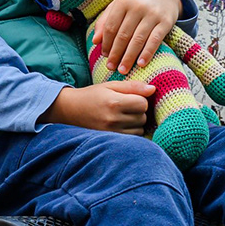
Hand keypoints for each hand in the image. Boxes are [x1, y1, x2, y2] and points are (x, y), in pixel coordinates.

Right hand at [40, 79, 154, 132]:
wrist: (71, 110)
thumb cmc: (93, 95)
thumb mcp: (111, 85)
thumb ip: (132, 86)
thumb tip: (153, 89)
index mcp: (114, 102)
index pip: (143, 103)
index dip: (140, 99)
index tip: (132, 97)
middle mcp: (113, 119)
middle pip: (143, 117)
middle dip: (139, 111)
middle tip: (126, 106)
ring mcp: (112, 132)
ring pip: (140, 129)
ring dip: (136, 122)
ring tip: (123, 115)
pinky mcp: (111, 140)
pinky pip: (133, 137)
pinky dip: (132, 131)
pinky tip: (122, 124)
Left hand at [92, 0, 183, 75]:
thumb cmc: (135, 1)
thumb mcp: (118, 5)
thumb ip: (105, 21)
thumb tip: (95, 41)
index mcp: (123, 1)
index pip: (111, 26)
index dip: (106, 43)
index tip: (104, 56)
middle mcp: (138, 6)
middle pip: (123, 35)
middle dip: (116, 53)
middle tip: (111, 67)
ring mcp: (153, 14)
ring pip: (138, 39)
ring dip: (129, 57)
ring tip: (123, 70)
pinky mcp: (166, 21)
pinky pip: (155, 40)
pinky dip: (147, 53)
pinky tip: (140, 64)